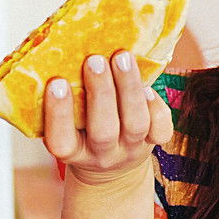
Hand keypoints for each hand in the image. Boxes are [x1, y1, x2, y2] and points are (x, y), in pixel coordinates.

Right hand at [42, 51, 172, 186]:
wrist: (114, 167)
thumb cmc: (83, 131)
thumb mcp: (68, 124)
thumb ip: (66, 98)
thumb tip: (61, 51)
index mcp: (72, 152)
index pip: (61, 141)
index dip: (58, 113)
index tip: (57, 82)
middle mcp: (102, 155)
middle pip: (103, 131)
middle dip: (100, 93)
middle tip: (94, 60)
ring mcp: (130, 150)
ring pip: (135, 124)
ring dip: (129, 88)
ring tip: (122, 57)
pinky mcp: (153, 143)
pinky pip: (161, 130)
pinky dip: (156, 107)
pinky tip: (148, 86)